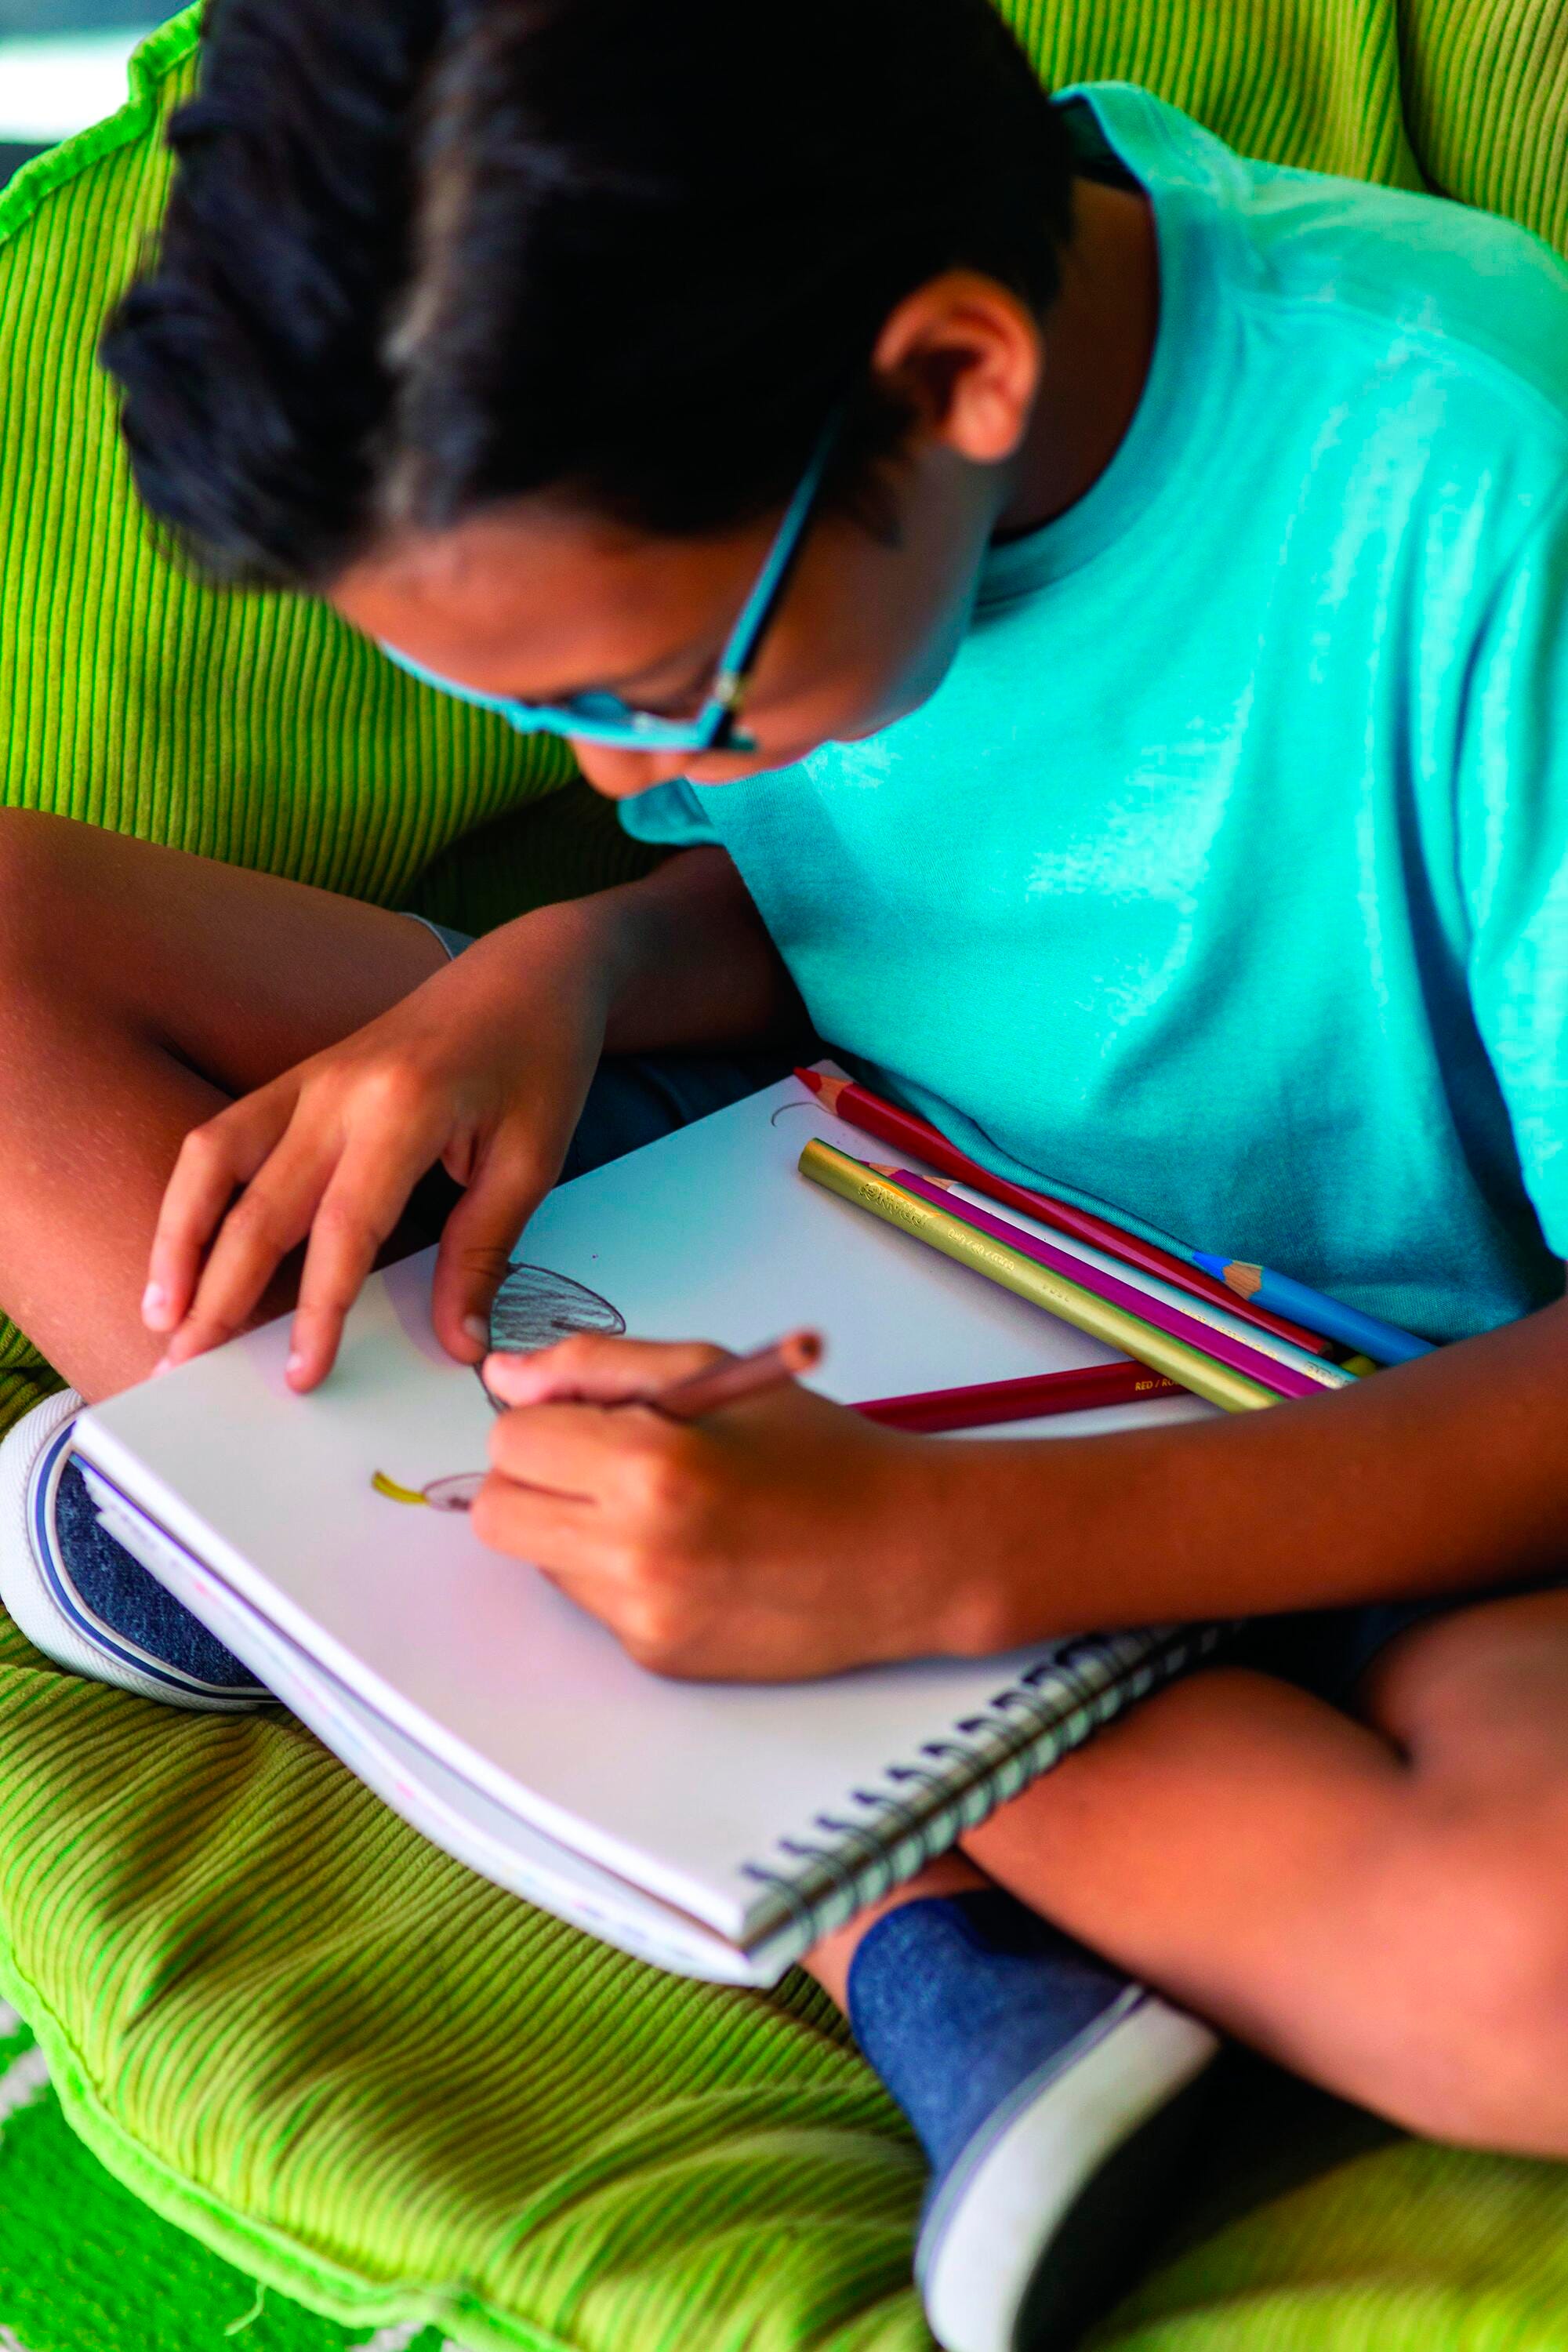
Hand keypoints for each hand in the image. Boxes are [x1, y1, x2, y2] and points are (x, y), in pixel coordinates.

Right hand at [142, 905, 614, 1387]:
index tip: (302, 1374)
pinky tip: (182, 1247)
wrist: (529, 971)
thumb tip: (458, 1342)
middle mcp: (340, 1090)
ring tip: (161, 1314)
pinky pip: (224, 1134)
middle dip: (217, 1292)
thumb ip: (483, 1251)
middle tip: (187, 1365)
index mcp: (404, 1108)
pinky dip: (193, 1194)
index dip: (318, 1309)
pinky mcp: (300, 1077)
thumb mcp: (533, 1159)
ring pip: (213, 1159)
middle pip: (258, 1205)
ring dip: (178, 1239)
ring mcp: (310, 1077)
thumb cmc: (540, 1060)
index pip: (343, 1228)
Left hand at [473, 1332, 975, 1678]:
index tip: (588, 1414)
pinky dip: (620, 1573)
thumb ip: (597, 1366)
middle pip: (497, 1513)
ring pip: (541, 1559)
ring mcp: (644, 1616)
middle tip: (602, 1459)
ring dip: (576, 1526)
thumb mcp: (714, 1373)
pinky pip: (593, 1604)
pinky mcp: (658, 1658)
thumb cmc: (823, 1454)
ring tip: (667, 1507)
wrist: (910, 1556)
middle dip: (534, 1477)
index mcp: (650, 1467)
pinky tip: (694, 1554)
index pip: (511, 1441)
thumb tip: (503, 1378)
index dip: (544, 1417)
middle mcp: (636, 1553)